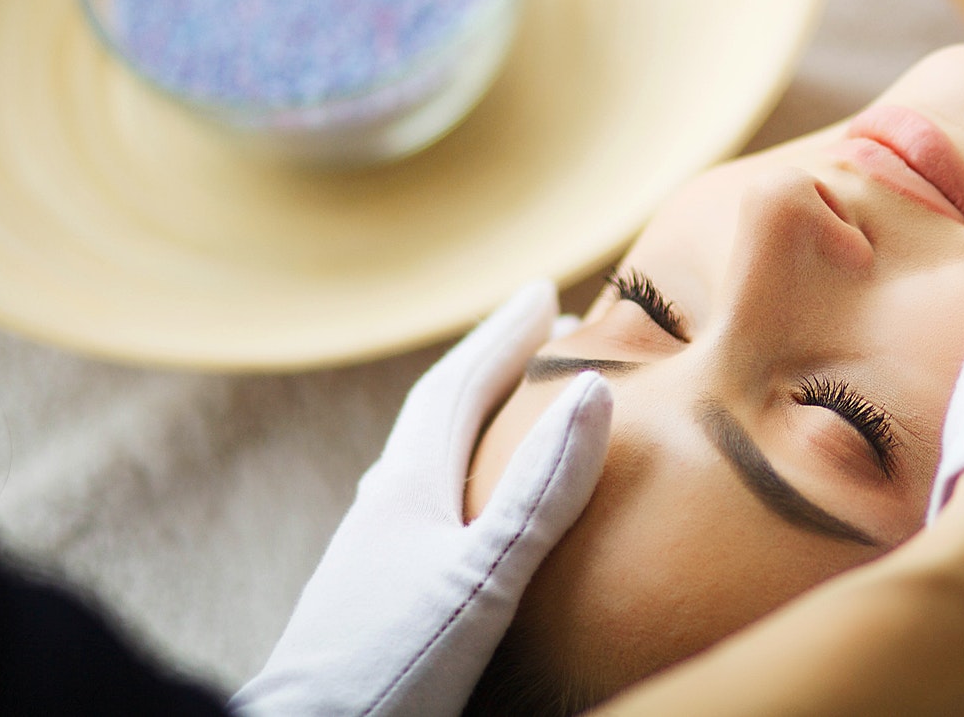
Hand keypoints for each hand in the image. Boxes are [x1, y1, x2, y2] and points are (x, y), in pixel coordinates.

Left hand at [231, 283, 611, 716]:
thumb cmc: (386, 668)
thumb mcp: (481, 579)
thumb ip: (539, 492)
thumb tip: (596, 388)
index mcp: (407, 484)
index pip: (460, 385)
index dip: (506, 335)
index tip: (550, 294)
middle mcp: (383, 505)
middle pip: (439, 414)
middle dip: (493, 368)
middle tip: (544, 336)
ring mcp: (369, 554)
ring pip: (425, 462)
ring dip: (473, 423)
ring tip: (510, 415)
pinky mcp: (367, 600)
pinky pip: (422, 510)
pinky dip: (458, 484)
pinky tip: (462, 521)